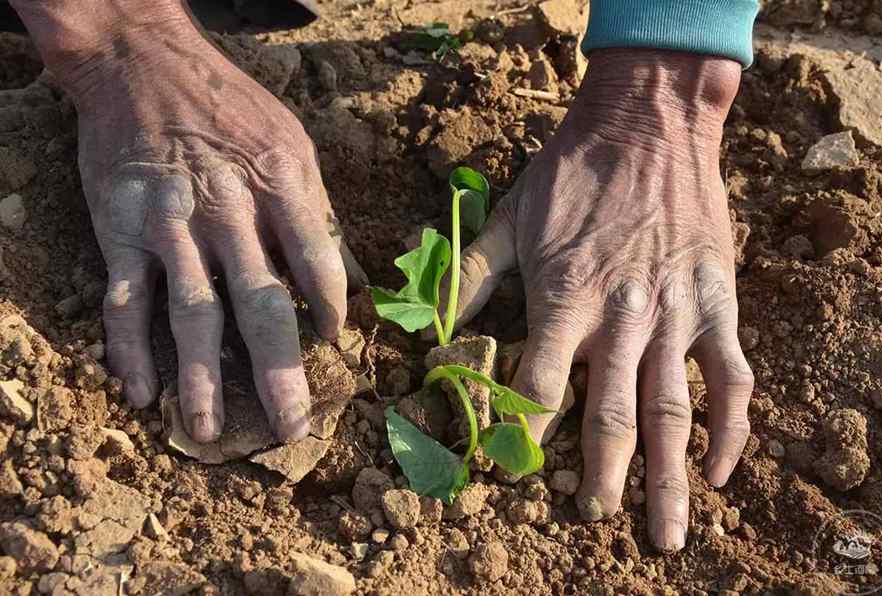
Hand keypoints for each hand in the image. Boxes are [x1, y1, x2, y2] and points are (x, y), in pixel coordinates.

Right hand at [13, 1, 359, 442]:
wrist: (143, 63)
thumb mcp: (292, 143)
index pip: (317, 262)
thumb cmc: (230, 108)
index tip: (335, 344)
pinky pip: (125, 297)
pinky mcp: (121, 229)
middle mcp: (229, 211)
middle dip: (278, 372)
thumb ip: (318, 214)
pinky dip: (129, 348)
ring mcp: (170, 224)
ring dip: (200, 378)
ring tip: (211, 431)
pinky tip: (142, 392)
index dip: (330, 309)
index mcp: (281, 185)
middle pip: (260, 304)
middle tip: (292, 428)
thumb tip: (354, 280)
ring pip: (190, 313)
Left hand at [453, 50, 753, 550]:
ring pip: (673, 411)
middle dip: (600, 477)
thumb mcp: (509, 217)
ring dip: (669, 477)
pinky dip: (731, 428)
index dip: (521, 434)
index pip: (538, 386)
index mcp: (564, 298)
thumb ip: (471, 276)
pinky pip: (731, 376)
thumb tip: (434, 325)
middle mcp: (621, 318)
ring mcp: (674, 314)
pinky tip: (723, 470)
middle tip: (594, 522)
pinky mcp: (715, 303)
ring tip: (666, 533)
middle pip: (609, 415)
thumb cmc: (572, 171)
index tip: (513, 476)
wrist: (647, 124)